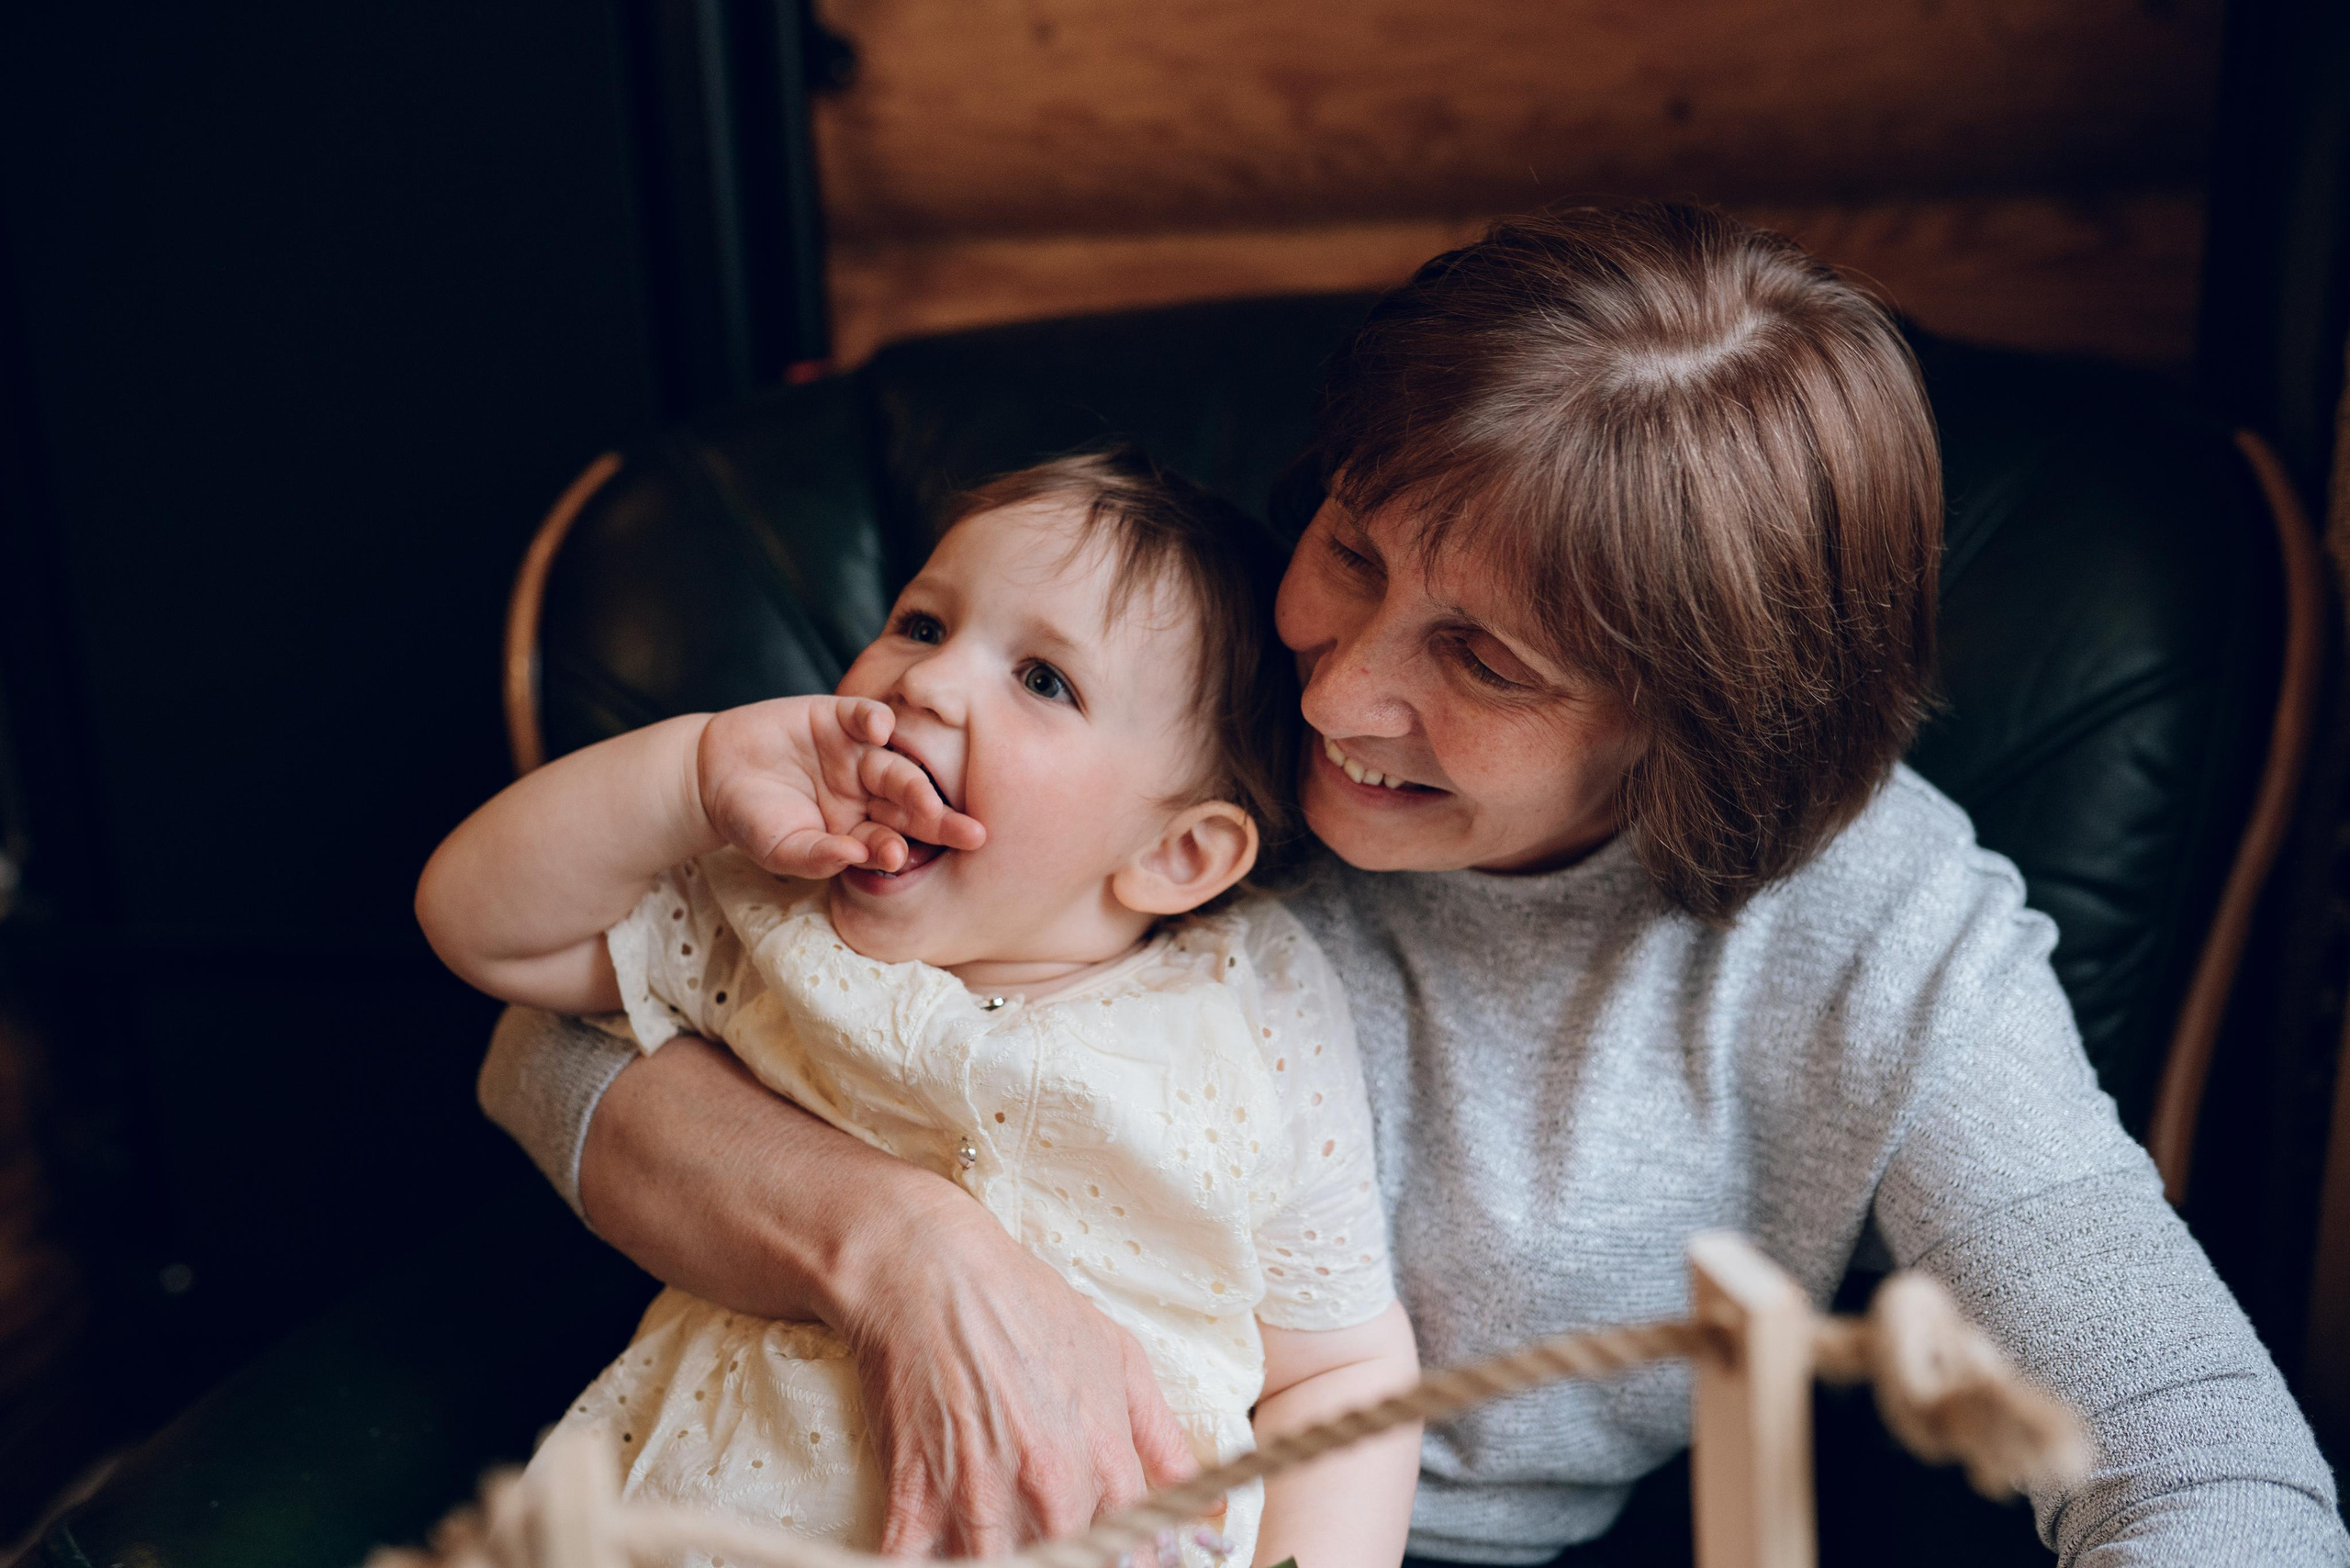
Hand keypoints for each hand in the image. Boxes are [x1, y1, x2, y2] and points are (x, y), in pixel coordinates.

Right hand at [695, 696, 984, 878]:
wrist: (712, 772)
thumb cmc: (751, 819)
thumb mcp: (779, 847)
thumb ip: (816, 855)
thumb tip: (855, 857)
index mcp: (860, 828)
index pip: (891, 841)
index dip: (900, 850)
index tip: (905, 860)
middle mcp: (868, 791)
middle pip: (908, 805)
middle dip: (935, 819)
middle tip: (965, 832)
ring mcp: (857, 753)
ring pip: (893, 765)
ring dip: (910, 779)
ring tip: (924, 796)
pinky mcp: (838, 717)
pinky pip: (865, 715)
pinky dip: (874, 719)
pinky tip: (881, 729)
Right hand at [834, 1190, 1202, 1557]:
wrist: (933, 1273)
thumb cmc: (1024, 1305)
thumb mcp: (1118, 1355)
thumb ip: (1162, 1437)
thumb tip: (1207, 1503)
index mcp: (1103, 1457)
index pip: (1132, 1551)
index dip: (1127, 1565)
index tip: (1115, 1559)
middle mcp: (1049, 1486)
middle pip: (1069, 1565)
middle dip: (1064, 1562)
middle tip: (1052, 1547)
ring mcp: (980, 1495)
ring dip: (1001, 1562)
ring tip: (1003, 1547)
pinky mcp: (915, 1497)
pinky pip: (919, 1565)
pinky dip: (928, 1567)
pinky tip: (938, 1556)